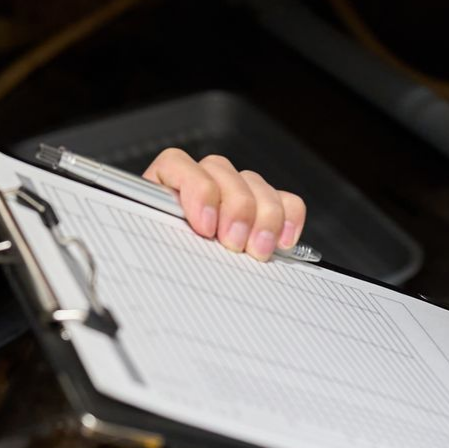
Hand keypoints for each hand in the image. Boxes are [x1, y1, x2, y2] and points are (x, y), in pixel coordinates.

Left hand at [143, 148, 306, 261]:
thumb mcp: (160, 255)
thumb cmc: (166, 267)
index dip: (197, 190)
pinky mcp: (262, 207)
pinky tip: (282, 242)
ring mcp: (232, 193)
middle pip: (220, 170)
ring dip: (263, 216)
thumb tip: (177, 248)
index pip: (176, 163)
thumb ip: (166, 243)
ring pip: (253, 181)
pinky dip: (289, 217)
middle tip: (235, 243)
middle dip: (234, 208)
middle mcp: (198, 183)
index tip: (206, 227)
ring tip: (258, 251)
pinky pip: (284, 198)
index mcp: (161, 188)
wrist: (177, 283)